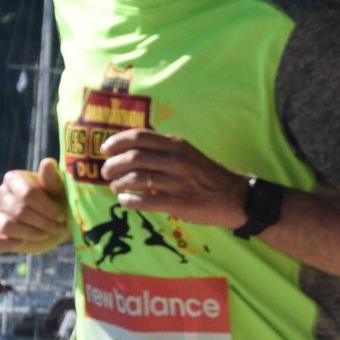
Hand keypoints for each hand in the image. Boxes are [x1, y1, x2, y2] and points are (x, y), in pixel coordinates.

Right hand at [0, 158, 68, 253]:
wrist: (55, 223)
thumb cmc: (57, 201)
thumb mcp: (59, 189)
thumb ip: (52, 178)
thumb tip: (47, 163)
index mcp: (14, 179)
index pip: (28, 194)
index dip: (47, 208)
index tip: (61, 215)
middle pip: (19, 211)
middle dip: (43, 222)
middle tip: (57, 227)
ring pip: (7, 226)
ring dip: (30, 233)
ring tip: (44, 233)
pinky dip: (11, 244)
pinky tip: (23, 241)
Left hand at [99, 128, 247, 228]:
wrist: (234, 197)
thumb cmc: (206, 175)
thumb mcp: (187, 154)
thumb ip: (162, 151)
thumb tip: (130, 153)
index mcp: (176, 144)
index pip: (138, 137)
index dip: (116, 142)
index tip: (105, 150)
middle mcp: (175, 160)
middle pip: (132, 157)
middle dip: (112, 166)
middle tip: (106, 173)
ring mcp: (177, 182)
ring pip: (136, 179)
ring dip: (118, 184)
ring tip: (115, 188)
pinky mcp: (178, 202)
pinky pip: (145, 201)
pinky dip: (130, 201)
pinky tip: (125, 201)